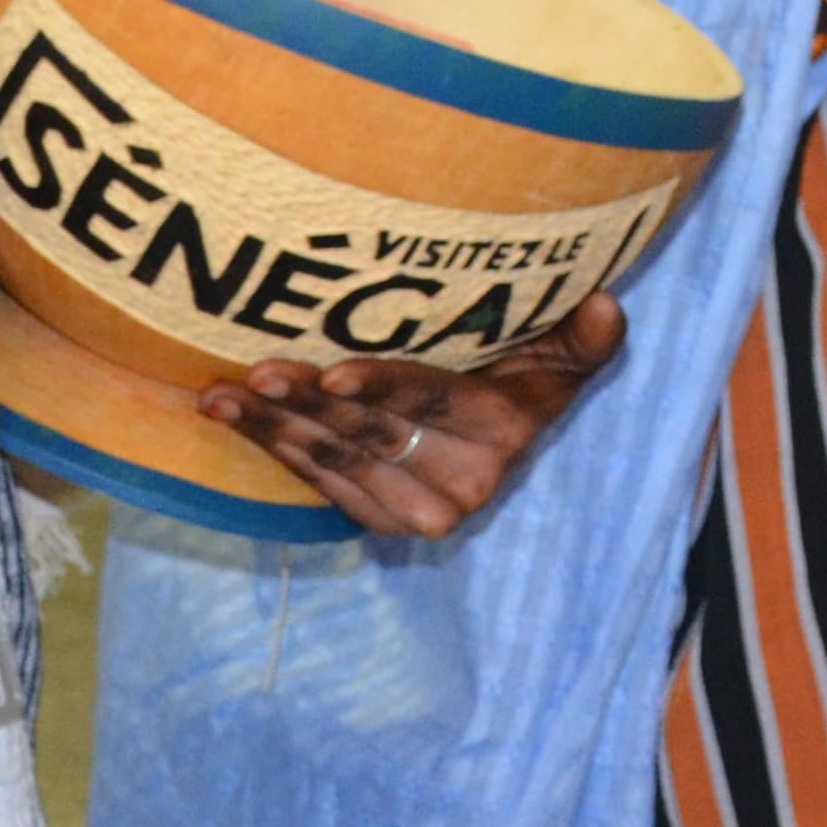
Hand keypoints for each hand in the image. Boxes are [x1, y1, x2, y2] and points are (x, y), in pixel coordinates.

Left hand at [200, 293, 626, 540]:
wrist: (507, 444)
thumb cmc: (528, 376)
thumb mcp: (565, 358)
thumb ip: (586, 338)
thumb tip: (605, 304)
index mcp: (503, 433)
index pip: (432, 403)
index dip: (382, 387)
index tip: (330, 374)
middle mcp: (463, 484)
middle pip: (371, 434)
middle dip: (306, 404)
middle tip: (253, 374)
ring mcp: (417, 512)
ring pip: (333, 460)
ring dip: (272, 428)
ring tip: (221, 396)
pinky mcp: (381, 522)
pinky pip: (318, 481)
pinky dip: (273, 448)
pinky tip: (232, 417)